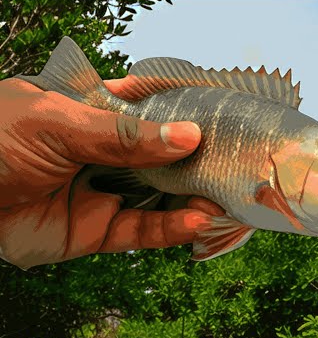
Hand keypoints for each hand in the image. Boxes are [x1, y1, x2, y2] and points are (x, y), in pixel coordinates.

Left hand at [0, 77, 223, 269]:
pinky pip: (144, 232)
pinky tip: (197, 220)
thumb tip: (189, 136)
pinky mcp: (96, 232)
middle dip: (202, 159)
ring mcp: (101, 192)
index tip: (227, 113)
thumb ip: (123, 135)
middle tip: (241, 162)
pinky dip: (173, 229)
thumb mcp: (55, 124)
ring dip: (196, 198)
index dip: (185, 109)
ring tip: (228, 197)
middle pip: (163, 154)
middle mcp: (101, 151)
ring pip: (162, 196)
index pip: (147, 105)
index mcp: (88, 110)